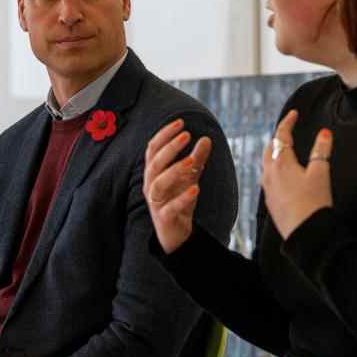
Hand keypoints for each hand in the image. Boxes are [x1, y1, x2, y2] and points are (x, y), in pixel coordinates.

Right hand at [143, 118, 211, 253]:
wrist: (175, 233)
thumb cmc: (178, 200)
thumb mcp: (190, 178)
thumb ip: (197, 159)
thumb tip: (206, 139)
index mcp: (153, 172)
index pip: (153, 149)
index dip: (164, 134)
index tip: (180, 123)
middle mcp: (150, 185)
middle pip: (154, 163)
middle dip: (170, 148)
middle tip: (186, 135)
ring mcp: (155, 202)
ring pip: (158, 184)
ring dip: (174, 170)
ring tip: (192, 161)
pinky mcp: (164, 218)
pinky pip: (170, 207)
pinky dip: (182, 198)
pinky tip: (196, 189)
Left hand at [260, 110, 333, 238]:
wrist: (306, 234)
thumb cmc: (314, 203)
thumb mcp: (321, 173)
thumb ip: (321, 151)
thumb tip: (324, 133)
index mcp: (281, 164)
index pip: (281, 136)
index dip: (287, 123)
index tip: (293, 114)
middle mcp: (269, 175)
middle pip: (270, 149)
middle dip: (278, 138)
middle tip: (288, 131)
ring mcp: (268, 190)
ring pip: (266, 165)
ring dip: (274, 154)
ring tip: (283, 150)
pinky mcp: (271, 202)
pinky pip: (268, 180)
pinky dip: (274, 170)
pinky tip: (281, 176)